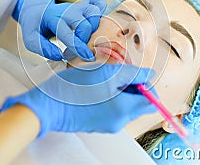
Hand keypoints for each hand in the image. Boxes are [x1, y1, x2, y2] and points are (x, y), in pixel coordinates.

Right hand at [0, 64, 156, 136]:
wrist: (47, 106)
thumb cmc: (73, 88)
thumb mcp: (105, 73)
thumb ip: (132, 74)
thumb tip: (149, 74)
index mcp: (124, 110)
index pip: (152, 102)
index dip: (147, 85)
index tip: (133, 74)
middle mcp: (119, 122)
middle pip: (139, 104)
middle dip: (133, 87)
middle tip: (116, 74)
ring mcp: (108, 125)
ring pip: (126, 106)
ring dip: (120, 91)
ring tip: (102, 80)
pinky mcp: (98, 124)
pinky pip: (113, 110)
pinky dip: (110, 98)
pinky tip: (95, 88)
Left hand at [13, 0, 106, 60]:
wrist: (35, 10)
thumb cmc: (34, 27)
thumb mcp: (30, 39)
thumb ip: (43, 48)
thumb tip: (59, 56)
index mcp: (52, 18)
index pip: (68, 33)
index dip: (78, 47)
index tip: (87, 58)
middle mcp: (67, 10)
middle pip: (85, 23)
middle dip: (85, 40)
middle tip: (78, 50)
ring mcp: (76, 6)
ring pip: (94, 11)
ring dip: (95, 27)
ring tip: (87, 37)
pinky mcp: (82, 5)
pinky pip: (97, 2)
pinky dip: (102, 8)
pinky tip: (98, 19)